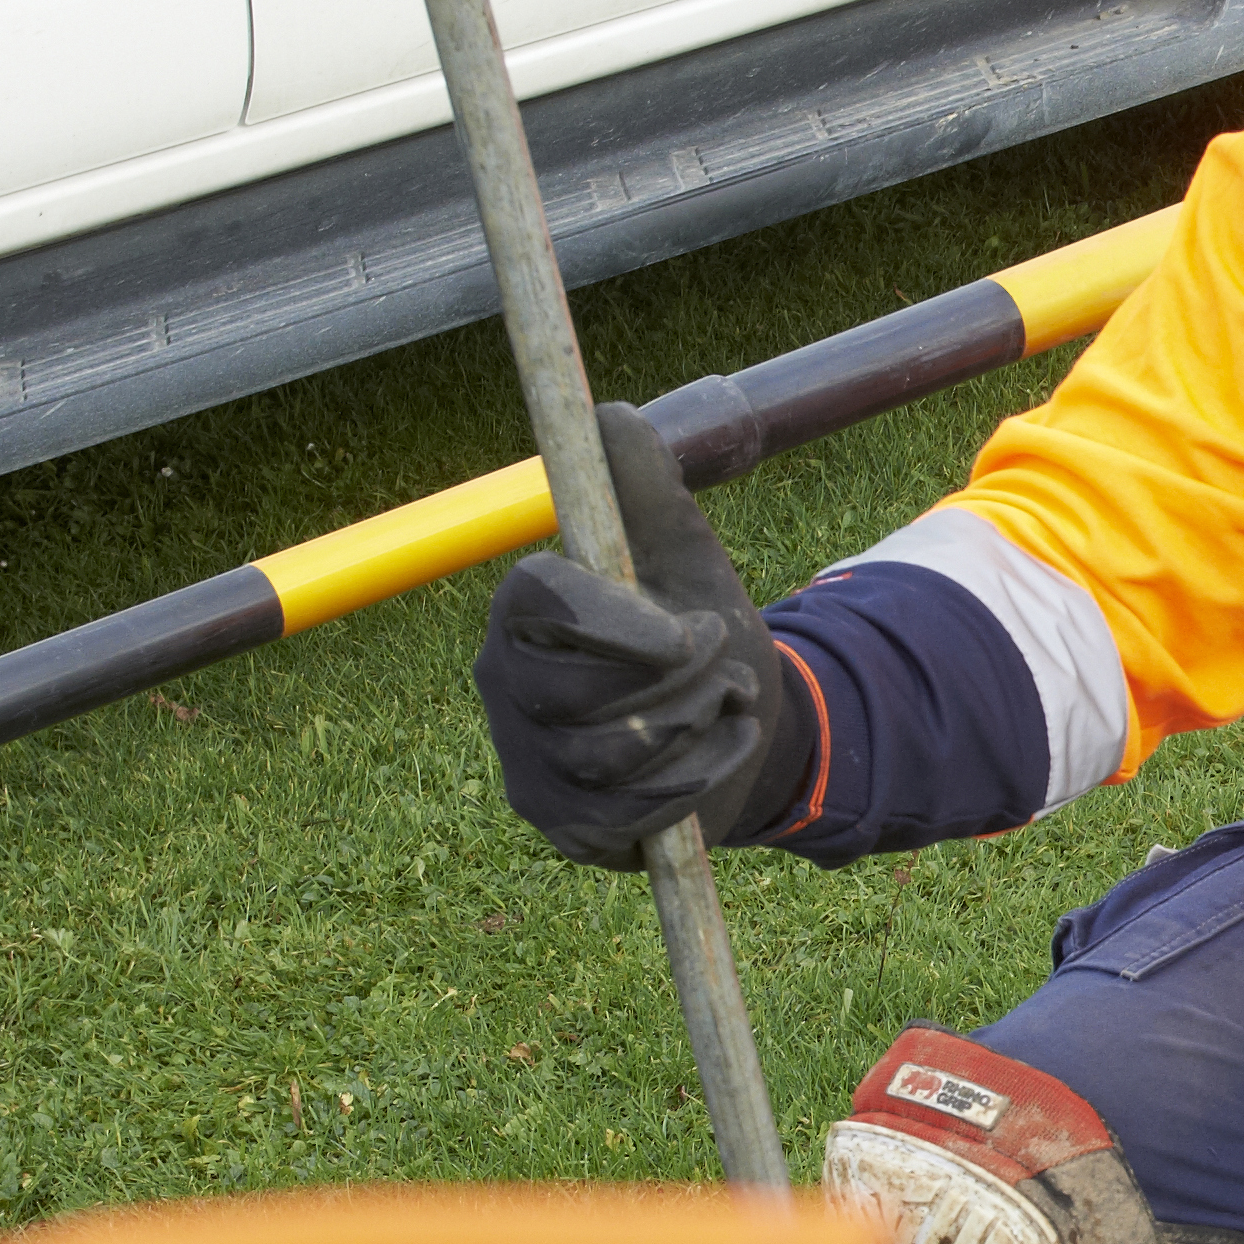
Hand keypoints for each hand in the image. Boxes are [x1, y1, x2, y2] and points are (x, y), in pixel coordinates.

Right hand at [474, 401, 806, 862]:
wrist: (738, 727)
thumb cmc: (700, 633)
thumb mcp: (686, 556)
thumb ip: (646, 488)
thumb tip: (608, 416)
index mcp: (523, 612)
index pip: (542, 605)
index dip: (622, 624)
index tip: (693, 630)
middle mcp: (506, 687)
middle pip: (584, 694)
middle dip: (683, 681)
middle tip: (723, 663)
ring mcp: (531, 764)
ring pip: (616, 756)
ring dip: (701, 726)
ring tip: (724, 703)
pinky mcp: (567, 827)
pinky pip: (637, 813)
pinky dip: (703, 779)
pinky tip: (722, 751)